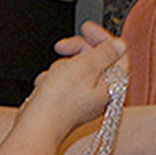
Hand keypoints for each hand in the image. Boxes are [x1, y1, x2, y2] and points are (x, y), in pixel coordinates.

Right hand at [25, 26, 128, 149]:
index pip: (116, 54)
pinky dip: (52, 80)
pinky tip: (44, 86)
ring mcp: (84, 100)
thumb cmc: (59, 100)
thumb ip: (105, 53)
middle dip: (76, 52)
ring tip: (52, 77)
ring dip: (61, 68)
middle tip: (61, 46)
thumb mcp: (85, 66)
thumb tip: (119, 45)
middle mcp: (100, 94)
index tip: (85, 27)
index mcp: (111, 85)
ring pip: (75, 70)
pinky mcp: (67, 104)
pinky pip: (62, 82)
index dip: (101, 38)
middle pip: (95, 60)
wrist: (36, 126)